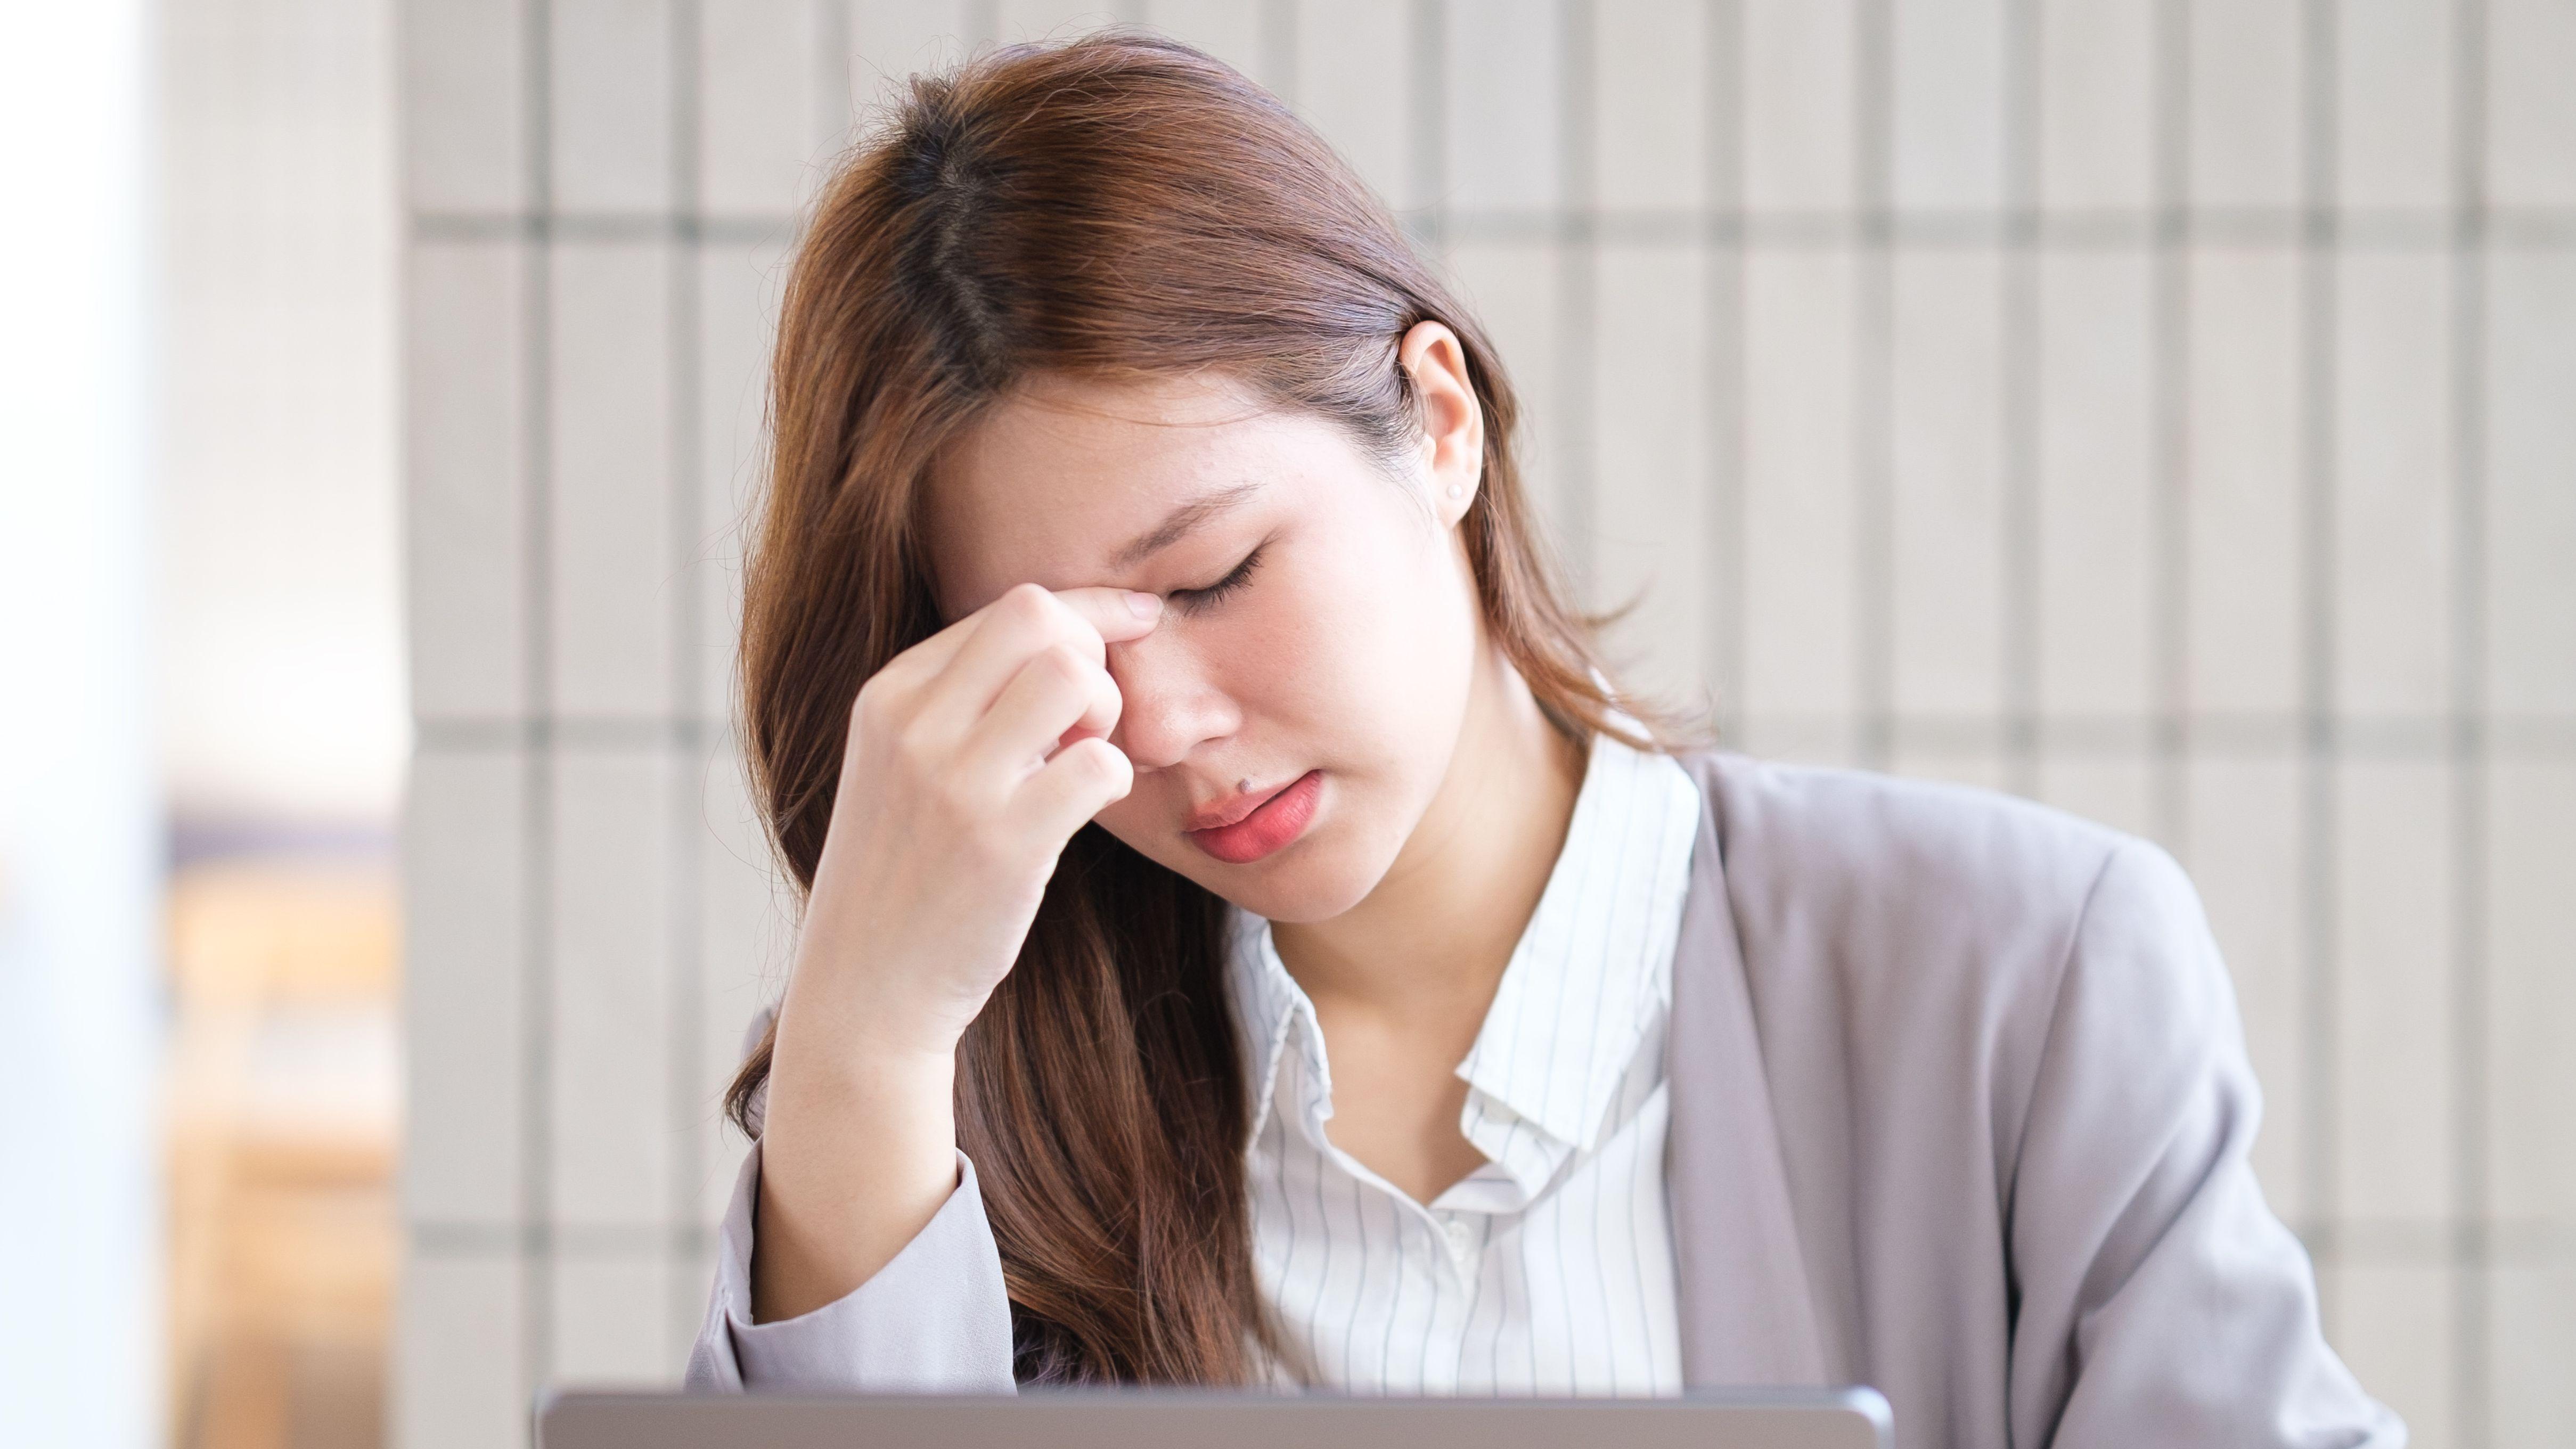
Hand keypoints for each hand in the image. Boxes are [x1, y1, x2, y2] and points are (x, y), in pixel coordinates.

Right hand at [783, 581, 1163, 1065]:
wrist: (866, 990)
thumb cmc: (905, 874)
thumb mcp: (902, 765)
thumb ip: (963, 701)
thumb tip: (1069, 641)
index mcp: (890, 696)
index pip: (1008, 607)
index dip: (1085, 613)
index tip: (1131, 624)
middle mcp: (915, 726)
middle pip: (1039, 617)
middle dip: (1091, 652)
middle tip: (1090, 717)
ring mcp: (956, 784)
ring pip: (1073, 676)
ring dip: (1105, 712)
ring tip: (1082, 760)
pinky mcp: (1003, 846)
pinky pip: (1099, 765)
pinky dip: (1115, 778)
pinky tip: (1087, 806)